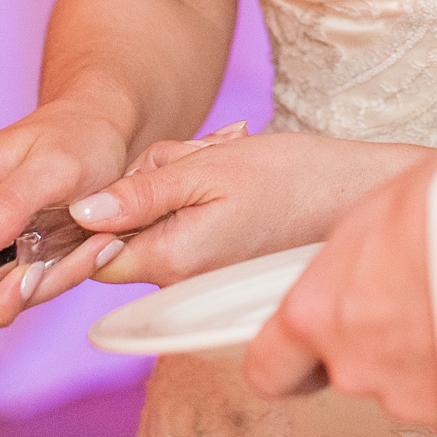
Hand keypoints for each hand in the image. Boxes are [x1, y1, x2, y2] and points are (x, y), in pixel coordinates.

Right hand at [0, 96, 131, 332]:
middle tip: (37, 271)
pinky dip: (56, 282)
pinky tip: (89, 247)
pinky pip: (18, 298)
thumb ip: (7, 205)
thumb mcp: (55, 166)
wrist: (112, 135)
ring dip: (36, 286)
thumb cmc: (79, 137)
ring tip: (82, 245)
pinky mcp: (7, 265)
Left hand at [79, 130, 423, 289]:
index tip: (126, 171)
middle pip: (125, 232)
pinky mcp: (219, 265)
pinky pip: (185, 226)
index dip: (95, 211)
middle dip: (145, 184)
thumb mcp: (209, 168)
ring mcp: (201, 278)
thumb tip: (81, 211)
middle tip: (192, 154)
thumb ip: (142, 191)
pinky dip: (198, 194)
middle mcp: (180, 282)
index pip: (94, 253)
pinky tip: (231, 171)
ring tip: (220, 157)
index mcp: (170, 260)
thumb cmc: (290, 177)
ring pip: (156, 223)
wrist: (356, 194)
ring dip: (175, 184)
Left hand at [244, 150, 436, 432]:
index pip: (269, 366)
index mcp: (319, 311)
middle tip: (414, 299)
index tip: (300, 348)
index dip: (286, 359)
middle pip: (349, 370)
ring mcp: (411, 400)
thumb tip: (372, 257)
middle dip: (377, 344)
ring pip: (407, 386)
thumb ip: (358, 258)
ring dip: (428, 358)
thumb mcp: (384, 210)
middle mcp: (356, 367)